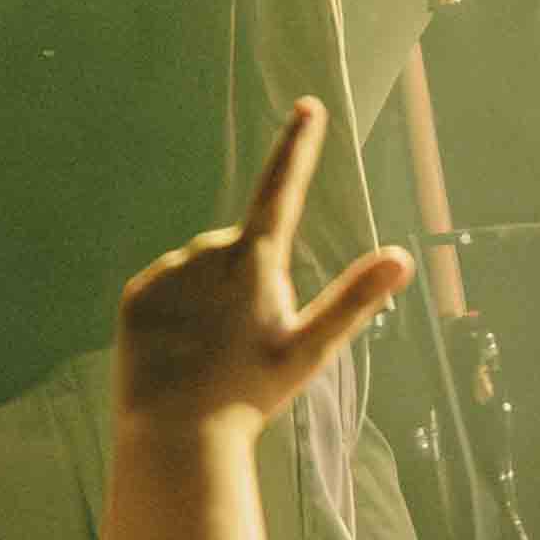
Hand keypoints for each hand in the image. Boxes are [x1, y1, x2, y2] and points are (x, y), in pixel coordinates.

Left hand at [113, 94, 410, 434]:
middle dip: (249, 283)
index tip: (308, 106)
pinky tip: (182, 351)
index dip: (298, 147)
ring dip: (211, 301)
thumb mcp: (311, 348)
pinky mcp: (136, 293)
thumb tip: (403, 257)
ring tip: (212, 353)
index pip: (281, 189)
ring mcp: (167, 271)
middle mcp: (206, 252)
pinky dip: (179, 313)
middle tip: (247, 341)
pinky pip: (167, 291)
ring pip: (201, 274)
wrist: (178, 433)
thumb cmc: (253, 393)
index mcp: (255, 260)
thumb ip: (355, 297)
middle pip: (240, 252)